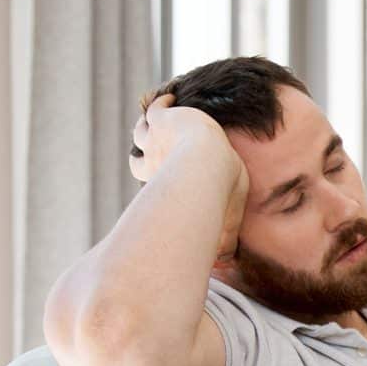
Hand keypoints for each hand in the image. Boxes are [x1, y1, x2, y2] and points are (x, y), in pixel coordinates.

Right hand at [130, 93, 246, 255]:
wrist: (208, 167)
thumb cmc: (217, 200)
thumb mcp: (223, 225)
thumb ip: (223, 243)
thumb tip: (227, 268)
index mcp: (164, 182)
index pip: (147, 177)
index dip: (149, 175)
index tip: (156, 177)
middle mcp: (154, 161)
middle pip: (139, 157)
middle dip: (143, 155)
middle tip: (151, 148)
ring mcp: (157, 138)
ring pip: (142, 130)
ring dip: (147, 127)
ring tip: (154, 121)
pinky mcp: (166, 118)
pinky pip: (158, 107)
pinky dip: (161, 102)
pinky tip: (171, 97)